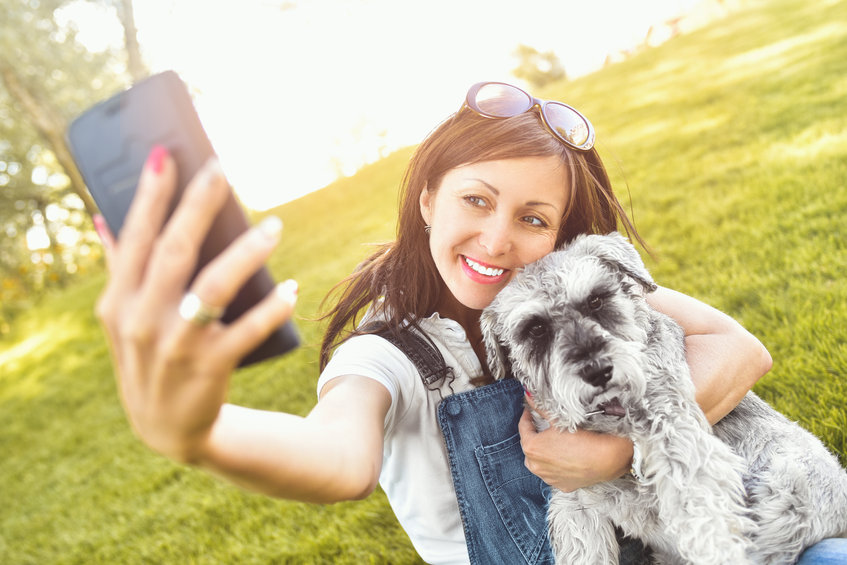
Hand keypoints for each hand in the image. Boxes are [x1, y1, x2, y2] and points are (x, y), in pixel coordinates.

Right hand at [94, 147, 297, 462]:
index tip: (165, 154)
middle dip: (197, 206)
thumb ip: (119, 268)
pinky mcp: (209, 367)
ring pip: (214, 287)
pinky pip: (247, 331)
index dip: (150, 197)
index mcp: (118, 301)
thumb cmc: (148, 357)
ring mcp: (175, 345)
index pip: (135, 239)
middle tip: (221, 170)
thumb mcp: (122, 318)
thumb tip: (104, 217)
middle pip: (174, 252)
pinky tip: (289, 287)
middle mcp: (141, 320)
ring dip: (246, 253)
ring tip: (273, 226)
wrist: (168, 429)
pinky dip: (271, 307)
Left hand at [518, 398, 632, 491]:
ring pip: (539, 463)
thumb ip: (540, 409)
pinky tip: (564, 458)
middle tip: (541, 426)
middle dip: (534, 436)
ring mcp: (549, 478)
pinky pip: (553, 474)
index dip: (527, 417)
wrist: (606, 458)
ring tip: (553, 443)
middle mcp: (536, 466)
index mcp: (532, 447)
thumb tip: (529, 397)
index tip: (530, 411)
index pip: (523, 428)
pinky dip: (555, 467)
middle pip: (529, 447)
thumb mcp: (558, 420)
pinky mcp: (562, 485)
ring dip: (543, 454)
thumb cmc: (583, 437)